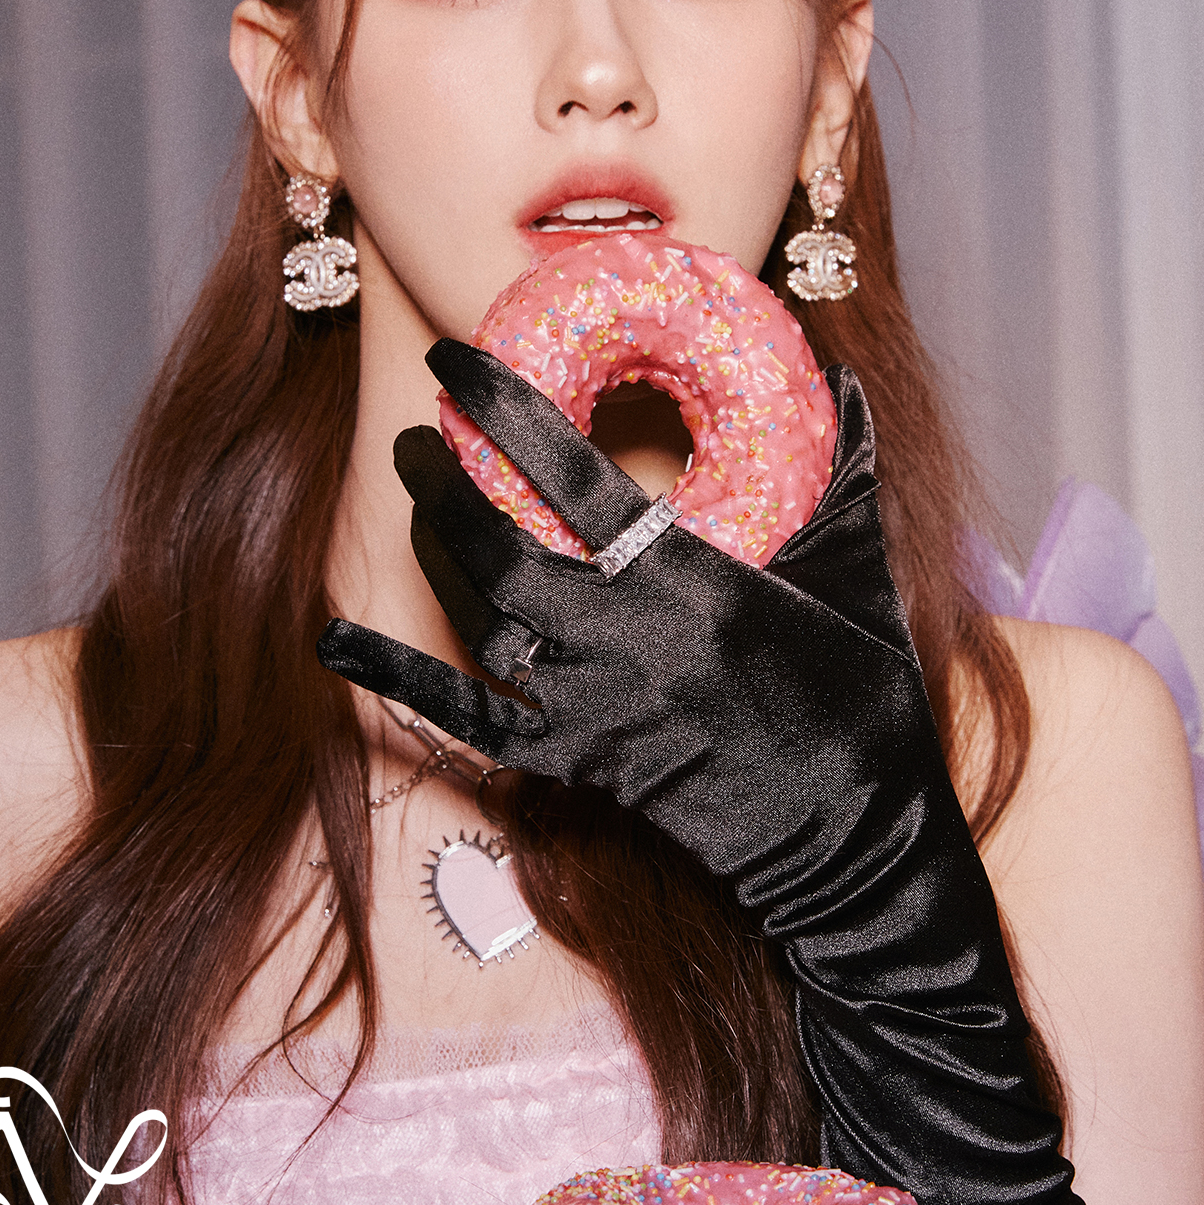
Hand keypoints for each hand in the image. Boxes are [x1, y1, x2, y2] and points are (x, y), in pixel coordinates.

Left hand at [319, 346, 1191, 1204]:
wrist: (860, 843)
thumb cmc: (869, 702)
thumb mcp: (860, 576)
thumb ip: (842, 469)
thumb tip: (835, 372)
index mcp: (699, 583)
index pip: (576, 477)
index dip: (505, 410)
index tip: (454, 361)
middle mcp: (633, 645)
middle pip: (501, 551)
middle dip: (444, 485)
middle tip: (415, 438)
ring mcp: (599, 712)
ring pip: (482, 623)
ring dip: (436, 554)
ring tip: (418, 499)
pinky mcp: (582, 768)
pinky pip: (472, 722)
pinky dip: (399, 679)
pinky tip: (334, 639)